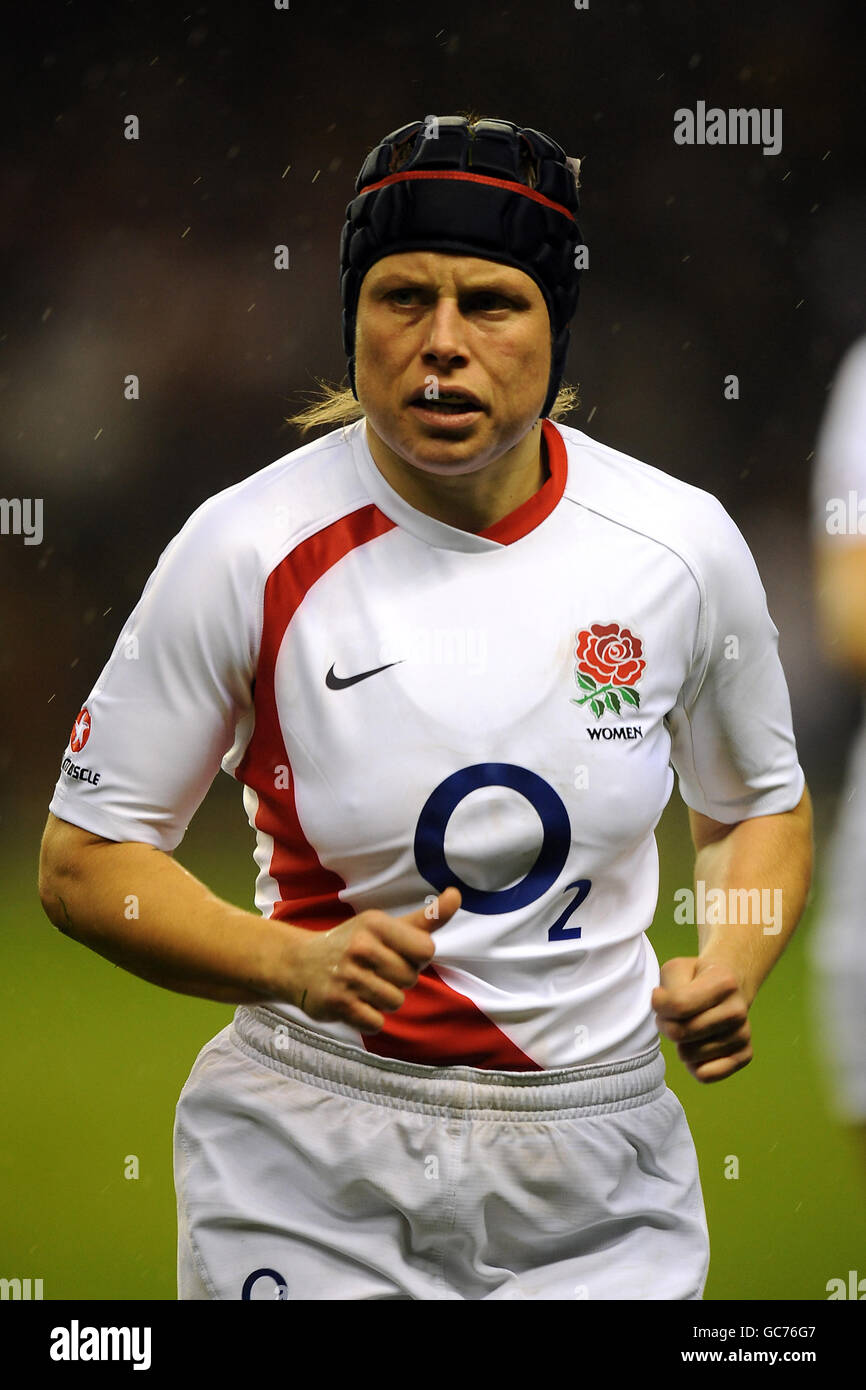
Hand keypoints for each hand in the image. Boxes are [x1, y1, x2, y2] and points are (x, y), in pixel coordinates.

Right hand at [289, 887, 461, 1032]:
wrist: (297, 964)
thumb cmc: (351, 943)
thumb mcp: (383, 925)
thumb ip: (424, 918)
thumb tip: (457, 895)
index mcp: (375, 924)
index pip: (426, 949)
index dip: (417, 958)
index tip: (397, 954)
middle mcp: (360, 946)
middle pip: (411, 978)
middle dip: (398, 979)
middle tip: (374, 971)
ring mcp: (348, 976)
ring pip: (396, 1002)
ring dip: (384, 1000)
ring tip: (363, 986)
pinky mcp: (338, 1003)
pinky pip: (377, 1022)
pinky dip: (369, 1017)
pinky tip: (354, 1002)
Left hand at [652, 956, 752, 1082]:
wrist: (727, 989)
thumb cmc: (695, 980)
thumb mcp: (676, 970)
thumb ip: (666, 989)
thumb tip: (663, 1010)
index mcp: (724, 982)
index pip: (677, 1005)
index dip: (659, 1005)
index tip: (661, 997)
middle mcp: (738, 1010)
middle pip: (680, 1033)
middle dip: (667, 1024)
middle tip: (674, 1015)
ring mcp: (743, 1034)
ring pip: (688, 1055)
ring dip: (680, 1044)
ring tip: (690, 1026)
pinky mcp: (744, 1056)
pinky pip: (705, 1075)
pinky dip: (693, 1064)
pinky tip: (698, 1045)